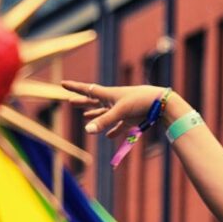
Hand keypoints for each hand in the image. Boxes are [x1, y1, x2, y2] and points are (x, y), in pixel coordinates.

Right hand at [62, 81, 182, 137]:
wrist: (159, 104)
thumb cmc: (139, 102)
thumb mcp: (119, 112)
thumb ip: (103, 122)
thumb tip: (87, 130)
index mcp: (108, 94)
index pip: (87, 90)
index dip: (75, 88)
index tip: (63, 84)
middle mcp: (113, 101)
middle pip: (94, 101)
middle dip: (82, 102)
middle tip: (71, 101)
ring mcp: (122, 111)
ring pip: (105, 114)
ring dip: (95, 115)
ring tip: (86, 116)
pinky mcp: (131, 120)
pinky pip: (119, 126)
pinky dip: (113, 131)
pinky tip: (109, 137)